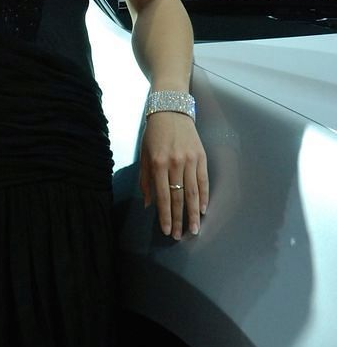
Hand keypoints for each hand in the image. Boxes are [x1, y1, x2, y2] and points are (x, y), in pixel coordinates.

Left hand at [139, 112, 208, 239]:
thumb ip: (145, 180)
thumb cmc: (154, 134)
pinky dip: (203, 196)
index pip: (162, 196)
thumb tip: (148, 203)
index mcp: (158, 163)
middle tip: (180, 236)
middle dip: (179, 219)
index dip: (165, 215)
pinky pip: (203, 181)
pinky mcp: (201, 157)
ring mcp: (190, 160)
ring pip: (193, 192)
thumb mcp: (144, 154)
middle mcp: (175, 163)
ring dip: (193, 213)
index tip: (167, 230)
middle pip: (178, 197)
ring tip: (194, 229)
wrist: (171, 110)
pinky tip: (203, 209)